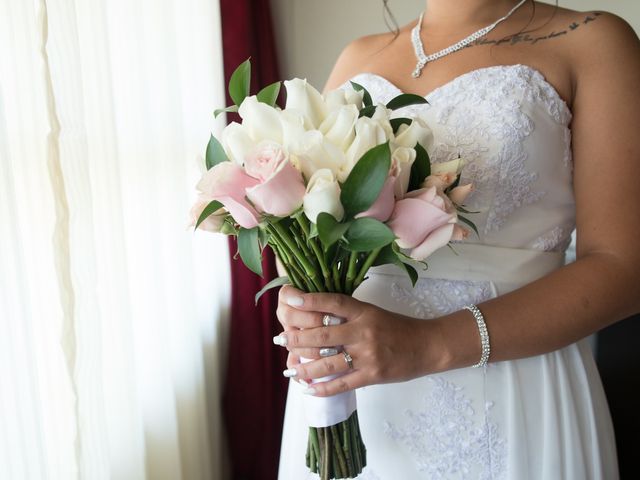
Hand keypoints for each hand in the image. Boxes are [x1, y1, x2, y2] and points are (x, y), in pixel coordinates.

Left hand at [274, 285, 448, 396]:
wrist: (426, 346)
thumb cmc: (396, 328)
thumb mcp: (372, 312)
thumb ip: (347, 314)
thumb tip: (314, 318)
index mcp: (363, 311)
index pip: (332, 303)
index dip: (309, 301)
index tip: (290, 299)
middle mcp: (363, 331)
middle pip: (322, 335)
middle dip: (296, 339)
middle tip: (280, 339)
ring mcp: (367, 355)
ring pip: (326, 362)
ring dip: (304, 367)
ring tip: (290, 369)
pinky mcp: (372, 375)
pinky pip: (341, 384)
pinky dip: (322, 388)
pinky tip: (308, 389)